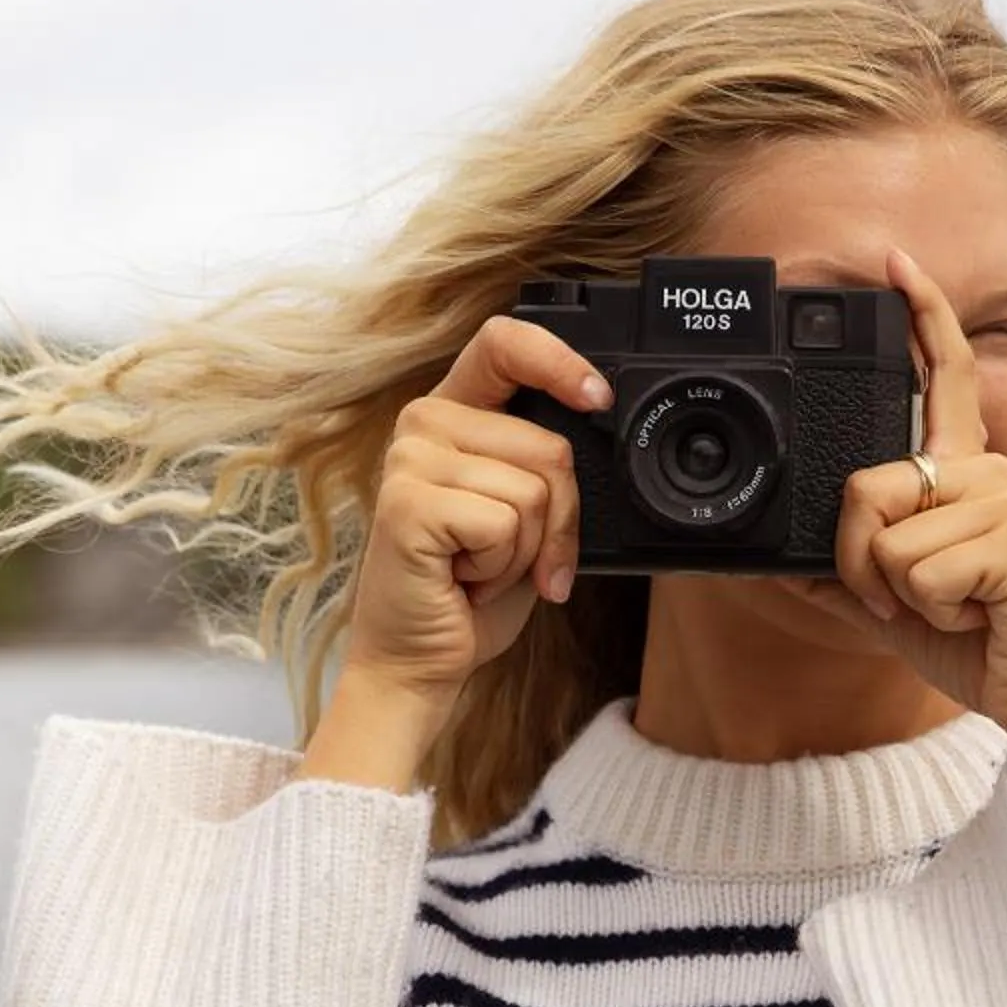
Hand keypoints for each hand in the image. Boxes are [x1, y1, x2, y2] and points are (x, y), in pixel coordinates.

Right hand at [346, 316, 606, 707]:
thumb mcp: (525, 517)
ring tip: (479, 569)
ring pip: (534, 491)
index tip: (598, 398)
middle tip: (515, 560)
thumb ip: (545, 467)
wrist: (419, 662)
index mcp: (453, 416)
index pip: (504, 344)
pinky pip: (505, 524)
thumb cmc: (470, 595)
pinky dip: (501, 568)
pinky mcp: (407, 503)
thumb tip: (597, 424)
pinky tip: (462, 579)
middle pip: (549, 446)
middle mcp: (423, 424)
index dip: (559, 360)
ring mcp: (409, 460)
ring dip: (526, 551)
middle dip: (558, 520)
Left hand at [803, 244, 1006, 736]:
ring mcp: (999, 501)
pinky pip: (914, 571)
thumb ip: (846, 574)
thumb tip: (779, 565)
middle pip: (864, 487)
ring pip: (884, 538)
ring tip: (952, 608)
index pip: (942, 377)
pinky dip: (928, 612)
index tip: (895, 262)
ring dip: (896, 596)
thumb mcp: (892, 604)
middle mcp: (984, 472)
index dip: (922, 316)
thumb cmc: (975, 640)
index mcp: (962, 474)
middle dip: (861, 563)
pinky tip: (974, 615)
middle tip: (907, 600)